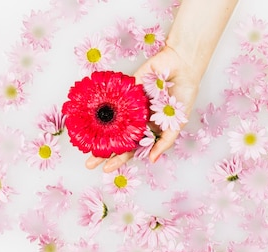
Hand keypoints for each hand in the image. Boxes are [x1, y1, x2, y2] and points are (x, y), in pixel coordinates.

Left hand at [85, 45, 200, 172]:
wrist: (182, 64)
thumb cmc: (183, 94)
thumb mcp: (177, 123)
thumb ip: (164, 142)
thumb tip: (151, 160)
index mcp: (147, 130)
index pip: (130, 149)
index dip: (118, 159)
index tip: (105, 169)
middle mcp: (135, 120)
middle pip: (116, 140)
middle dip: (102, 152)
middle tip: (89, 164)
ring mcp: (128, 106)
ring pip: (109, 123)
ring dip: (97, 134)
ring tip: (84, 144)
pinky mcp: (125, 90)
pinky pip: (111, 101)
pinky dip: (100, 110)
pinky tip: (88, 120)